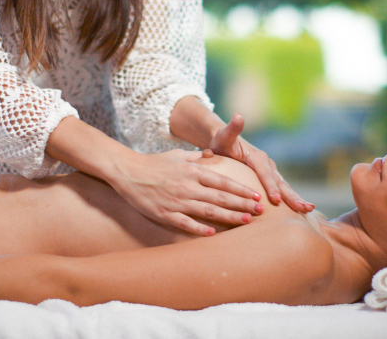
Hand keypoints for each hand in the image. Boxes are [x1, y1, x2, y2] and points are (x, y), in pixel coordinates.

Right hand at [108, 149, 263, 235]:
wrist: (127, 171)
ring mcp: (177, 201)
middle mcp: (188, 186)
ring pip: (208, 211)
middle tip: (260, 211)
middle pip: (221, 198)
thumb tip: (212, 153)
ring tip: (246, 221)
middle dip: (242, 205)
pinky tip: (213, 233)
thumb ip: (196, 157)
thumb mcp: (177, 155)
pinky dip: (199, 228)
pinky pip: (185, 223)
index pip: (223, 182)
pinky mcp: (165, 214)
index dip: (241, 190)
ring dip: (229, 217)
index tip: (256, 196)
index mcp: (192, 172)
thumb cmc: (154, 162)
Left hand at [209, 113, 314, 213]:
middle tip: (302, 208)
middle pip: (280, 182)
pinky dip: (291, 200)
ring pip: (284, 188)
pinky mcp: (269, 179)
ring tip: (307, 210)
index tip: (276, 200)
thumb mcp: (223, 137)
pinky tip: (301, 211)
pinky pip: (281, 191)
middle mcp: (267, 164)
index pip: (265, 173)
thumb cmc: (221, 143)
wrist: (224, 144)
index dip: (270, 186)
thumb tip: (238, 116)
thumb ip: (231, 129)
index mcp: (257, 157)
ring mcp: (270, 172)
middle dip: (291, 195)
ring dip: (295, 199)